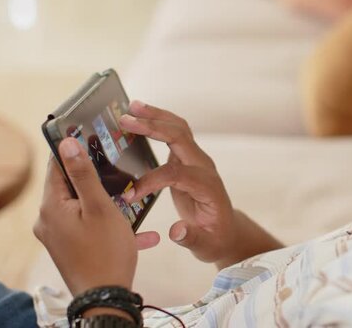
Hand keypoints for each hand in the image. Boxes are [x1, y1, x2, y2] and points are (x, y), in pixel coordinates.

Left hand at [34, 138, 157, 295]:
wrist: (106, 297)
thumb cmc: (105, 251)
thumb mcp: (99, 206)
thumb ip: (83, 174)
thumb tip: (67, 143)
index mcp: (51, 206)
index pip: (57, 166)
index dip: (73, 149)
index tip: (90, 136)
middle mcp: (48, 221)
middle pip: (70, 187)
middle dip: (96, 178)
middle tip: (118, 168)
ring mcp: (59, 237)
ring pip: (83, 208)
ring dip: (107, 203)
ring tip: (132, 199)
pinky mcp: (70, 250)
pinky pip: (90, 230)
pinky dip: (110, 226)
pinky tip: (142, 232)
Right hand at [118, 101, 239, 265]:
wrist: (226, 232)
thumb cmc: (214, 239)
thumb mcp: (205, 245)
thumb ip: (191, 238)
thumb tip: (176, 231)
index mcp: (207, 186)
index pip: (177, 173)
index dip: (152, 180)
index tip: (130, 195)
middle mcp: (204, 167)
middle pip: (180, 137)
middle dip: (153, 127)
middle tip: (125, 119)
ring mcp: (197, 160)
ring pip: (178, 129)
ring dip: (156, 116)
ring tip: (131, 106)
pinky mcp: (188, 159)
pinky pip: (174, 134)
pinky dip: (158, 122)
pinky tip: (140, 116)